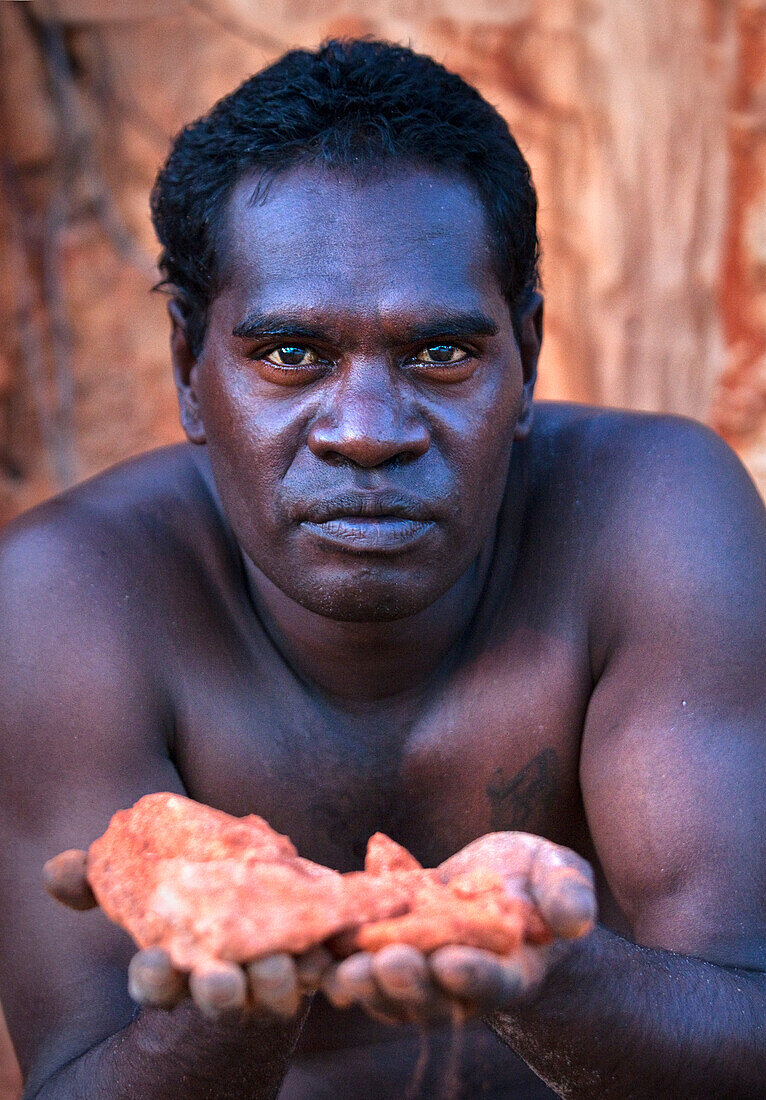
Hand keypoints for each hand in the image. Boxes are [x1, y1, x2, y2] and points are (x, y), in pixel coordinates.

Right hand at [43, 849, 330, 1021]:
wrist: (253, 898)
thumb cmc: (188, 896)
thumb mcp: (143, 885)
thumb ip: (98, 880)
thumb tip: (56, 870)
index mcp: (177, 972)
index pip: (158, 986)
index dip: (154, 980)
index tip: (152, 964)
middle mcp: (223, 985)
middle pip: (219, 1000)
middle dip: (219, 993)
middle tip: (221, 981)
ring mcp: (269, 980)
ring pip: (274, 994)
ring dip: (276, 982)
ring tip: (279, 962)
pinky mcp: (313, 966)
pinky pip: (322, 972)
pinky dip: (326, 962)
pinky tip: (328, 947)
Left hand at [320, 832, 595, 1024]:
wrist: (503, 884)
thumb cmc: (540, 883)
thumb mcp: (562, 875)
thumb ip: (569, 895)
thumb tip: (574, 920)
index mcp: (510, 971)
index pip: (494, 982)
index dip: (474, 975)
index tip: (453, 963)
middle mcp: (460, 983)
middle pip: (432, 996)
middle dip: (408, 981)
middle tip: (387, 963)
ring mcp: (420, 971)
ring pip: (389, 989)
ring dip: (365, 980)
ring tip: (344, 967)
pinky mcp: (388, 947)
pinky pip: (360, 959)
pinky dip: (341, 954)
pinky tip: (321, 939)